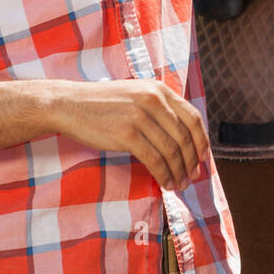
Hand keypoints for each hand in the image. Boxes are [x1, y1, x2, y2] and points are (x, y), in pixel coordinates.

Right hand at [54, 79, 210, 191]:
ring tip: (180, 184)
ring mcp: (140, 117)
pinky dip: (163, 174)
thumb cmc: (103, 103)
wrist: (70, 104)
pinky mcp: (127, 134)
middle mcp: (153, 100)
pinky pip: (154, 159)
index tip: (203, 157)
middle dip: (192, 160)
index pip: (192, 117)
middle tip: (193, 176)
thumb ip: (159, 107)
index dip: (201, 140)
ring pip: (171, 150)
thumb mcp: (136, 94)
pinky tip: (166, 183)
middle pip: (184, 136)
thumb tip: (181, 135)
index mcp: (159, 89)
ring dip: (179, 171)